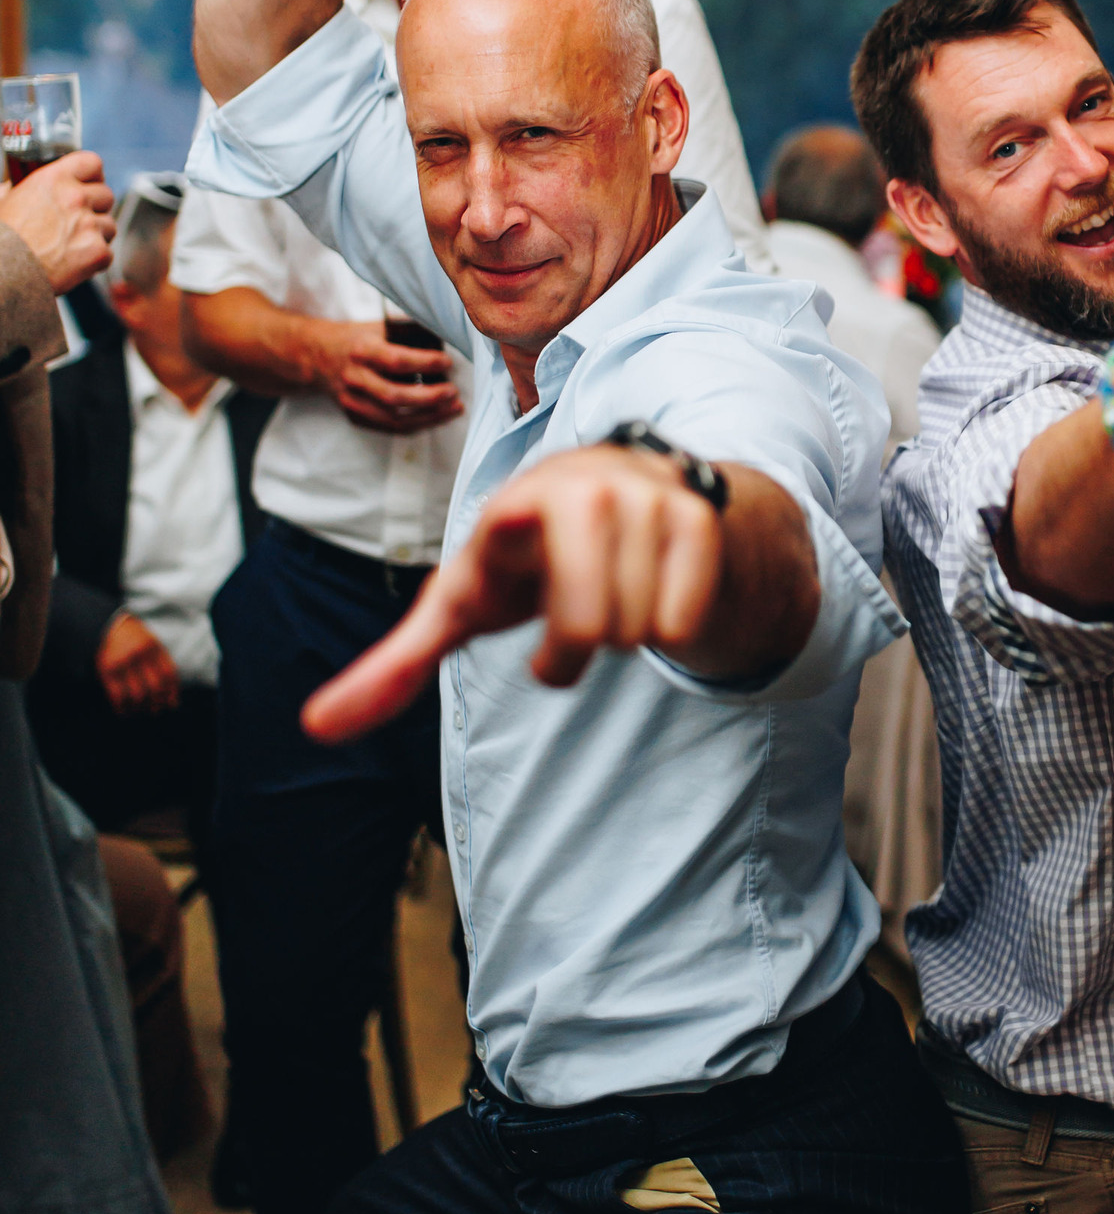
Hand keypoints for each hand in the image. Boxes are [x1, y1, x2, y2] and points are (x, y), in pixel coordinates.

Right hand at [0, 152, 114, 292]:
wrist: (3, 271)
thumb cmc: (2, 238)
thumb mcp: (6, 199)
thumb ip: (25, 187)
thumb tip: (18, 183)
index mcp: (53, 179)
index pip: (92, 163)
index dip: (93, 175)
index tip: (90, 184)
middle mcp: (75, 198)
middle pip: (106, 195)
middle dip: (96, 209)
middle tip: (77, 222)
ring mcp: (89, 225)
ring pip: (109, 226)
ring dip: (95, 236)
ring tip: (69, 247)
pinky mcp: (97, 251)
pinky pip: (107, 253)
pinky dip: (94, 261)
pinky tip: (71, 264)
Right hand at [96, 610, 181, 713]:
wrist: (105, 626)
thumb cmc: (132, 638)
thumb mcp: (151, 642)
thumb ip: (161, 662)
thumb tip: (171, 694)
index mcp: (154, 647)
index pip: (169, 674)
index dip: (172, 692)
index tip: (171, 705)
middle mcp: (140, 654)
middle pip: (155, 687)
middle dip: (157, 703)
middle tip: (155, 711)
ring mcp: (123, 662)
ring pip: (137, 694)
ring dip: (140, 708)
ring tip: (139, 712)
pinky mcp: (106, 670)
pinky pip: (117, 695)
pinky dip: (122, 708)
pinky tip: (123, 712)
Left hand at [303, 448, 725, 741]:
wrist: (613, 491)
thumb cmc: (521, 559)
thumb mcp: (459, 604)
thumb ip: (393, 667)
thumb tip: (316, 727)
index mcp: (516, 507)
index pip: (532, 589)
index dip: (553, 649)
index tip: (538, 626)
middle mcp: (584, 486)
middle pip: (597, 630)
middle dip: (580, 651)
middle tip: (571, 625)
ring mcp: (646, 496)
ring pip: (644, 630)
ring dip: (624, 636)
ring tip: (606, 596)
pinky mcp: (697, 513)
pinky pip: (686, 619)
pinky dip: (668, 625)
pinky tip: (646, 590)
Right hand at [317, 321, 462, 434]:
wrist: (316, 356)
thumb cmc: (356, 339)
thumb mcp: (378, 327)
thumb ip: (408, 333)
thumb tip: (446, 340)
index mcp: (361, 351)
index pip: (396, 361)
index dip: (425, 363)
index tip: (448, 362)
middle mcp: (354, 378)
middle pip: (394, 396)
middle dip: (430, 397)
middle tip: (454, 392)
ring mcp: (352, 401)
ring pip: (394, 419)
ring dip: (429, 417)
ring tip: (454, 408)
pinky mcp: (354, 416)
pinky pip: (389, 427)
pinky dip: (416, 424)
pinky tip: (436, 416)